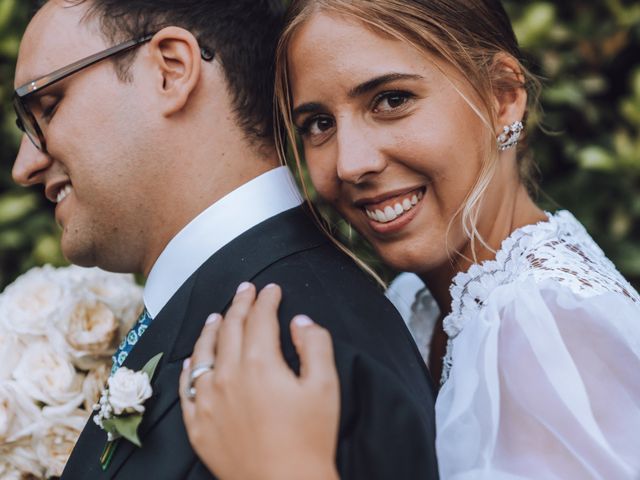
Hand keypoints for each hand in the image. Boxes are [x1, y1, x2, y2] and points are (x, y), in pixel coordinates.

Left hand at [179, 282, 340, 479]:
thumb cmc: (310, 438)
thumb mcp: (325, 387)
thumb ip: (314, 345)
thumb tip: (300, 322)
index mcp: (259, 364)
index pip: (260, 319)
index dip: (267, 300)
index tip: (272, 289)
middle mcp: (227, 376)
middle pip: (230, 328)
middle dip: (240, 304)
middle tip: (246, 290)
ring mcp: (207, 401)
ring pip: (203, 353)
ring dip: (211, 329)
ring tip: (216, 315)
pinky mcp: (197, 425)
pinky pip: (186, 388)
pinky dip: (189, 367)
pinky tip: (192, 360)